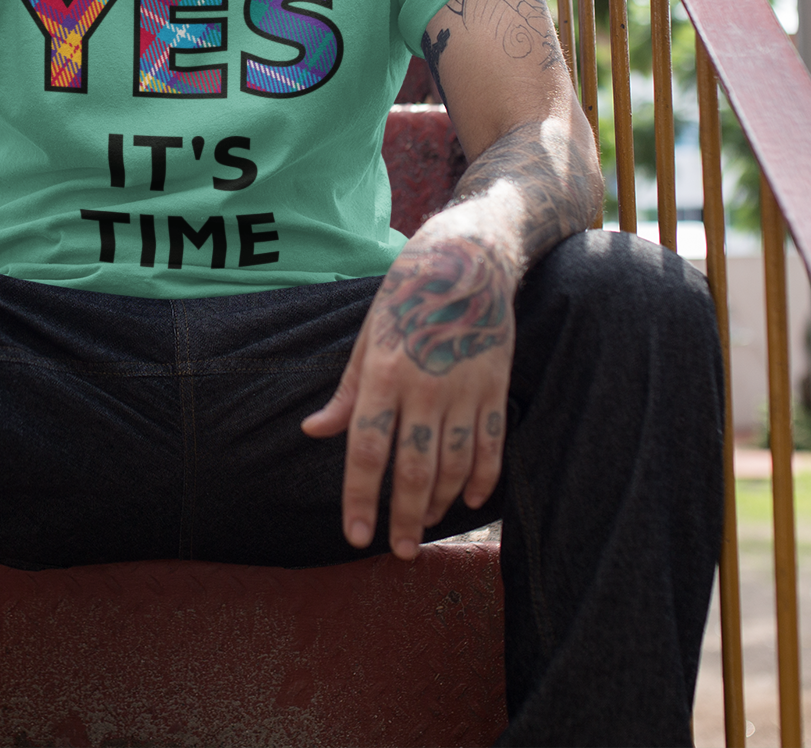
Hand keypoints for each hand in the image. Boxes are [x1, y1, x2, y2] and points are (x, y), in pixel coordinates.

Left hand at [302, 223, 515, 557]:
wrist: (468, 259)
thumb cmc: (405, 296)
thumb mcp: (367, 336)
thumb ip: (347, 392)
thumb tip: (314, 432)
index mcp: (384, 373)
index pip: (367, 450)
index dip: (360, 499)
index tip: (355, 537)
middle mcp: (425, 386)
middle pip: (415, 469)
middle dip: (405, 518)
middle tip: (399, 552)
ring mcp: (465, 388)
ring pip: (455, 465)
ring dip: (440, 504)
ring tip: (425, 526)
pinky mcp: (496, 387)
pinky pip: (491, 446)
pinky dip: (482, 480)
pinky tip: (469, 501)